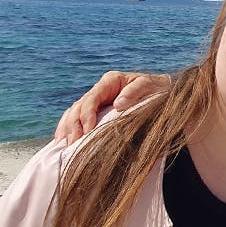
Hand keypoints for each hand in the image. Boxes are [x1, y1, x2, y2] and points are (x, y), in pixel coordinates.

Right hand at [54, 71, 171, 143]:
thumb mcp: (150, 86)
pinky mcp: (97, 111)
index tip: (88, 131)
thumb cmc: (157, 88)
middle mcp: (100, 89)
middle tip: (73, 144)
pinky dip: (67, 128)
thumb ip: (135, 91)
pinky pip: (77, 118)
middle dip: (74, 125)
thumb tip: (118, 104)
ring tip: (63, 145)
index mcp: (110, 81)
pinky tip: (62, 141)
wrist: (163, 92)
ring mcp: (97, 100)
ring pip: (74, 112)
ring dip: (67, 128)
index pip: (91, 99)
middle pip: (78, 107)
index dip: (87, 115)